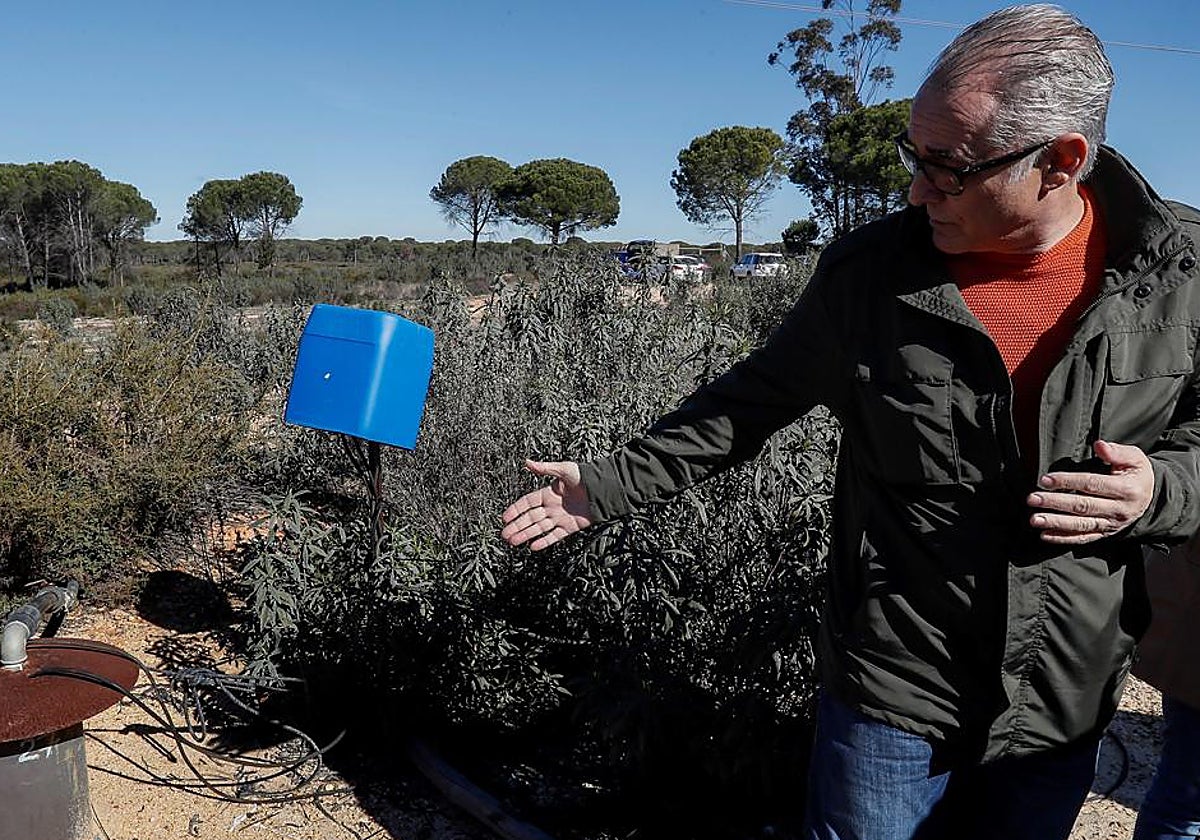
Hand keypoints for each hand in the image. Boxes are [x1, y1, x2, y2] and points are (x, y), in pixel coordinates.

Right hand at [500, 460, 593, 550]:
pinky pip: (554, 536)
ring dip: (525, 535)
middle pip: (530, 518)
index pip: (527, 503)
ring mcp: (560, 518)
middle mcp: (552, 507)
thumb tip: (527, 462)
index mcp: (548, 493)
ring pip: (539, 528)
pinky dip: (544, 541)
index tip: (504, 517)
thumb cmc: (585, 477)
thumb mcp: (564, 469)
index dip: (515, 510)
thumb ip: (545, 468)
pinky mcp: (570, 527)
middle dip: (516, 526)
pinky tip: (533, 546)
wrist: (604, 490)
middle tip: (504, 534)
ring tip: (512, 541)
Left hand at [1026, 440, 1153, 543]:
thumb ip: (1117, 452)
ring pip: (1081, 525)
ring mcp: (1112, 524)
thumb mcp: (1135, 458)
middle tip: (1032, 499)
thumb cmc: (1136, 474)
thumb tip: (1099, 445)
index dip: (1068, 481)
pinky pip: (1083, 538)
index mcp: (1127, 490)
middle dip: (1055, 503)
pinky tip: (1045, 535)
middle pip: (1083, 506)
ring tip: (1035, 520)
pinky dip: (1064, 538)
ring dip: (1056, 523)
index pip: (1092, 484)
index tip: (1045, 479)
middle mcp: (1119, 510)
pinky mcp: (1105, 534)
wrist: (1151, 498)